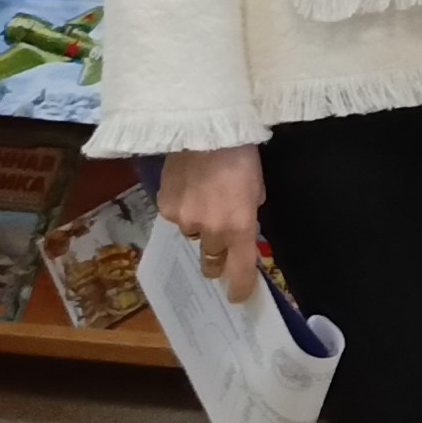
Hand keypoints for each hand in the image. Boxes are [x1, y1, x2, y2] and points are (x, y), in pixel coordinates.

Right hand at [158, 145, 266, 303]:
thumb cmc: (241, 154)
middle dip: (216, 257)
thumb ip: (248, 214)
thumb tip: (241, 226)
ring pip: (192, 236)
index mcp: (239, 227)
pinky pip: (174, 217)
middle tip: (220, 244)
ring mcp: (185, 220)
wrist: (204, 125)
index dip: (239, 288)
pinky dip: (181, 207)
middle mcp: (211, 230)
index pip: (238, 271)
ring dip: (199, 225)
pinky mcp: (165, 206)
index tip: (237, 297)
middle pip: (211, 261)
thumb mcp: (257, 188)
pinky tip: (187, 187)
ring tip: (203, 198)